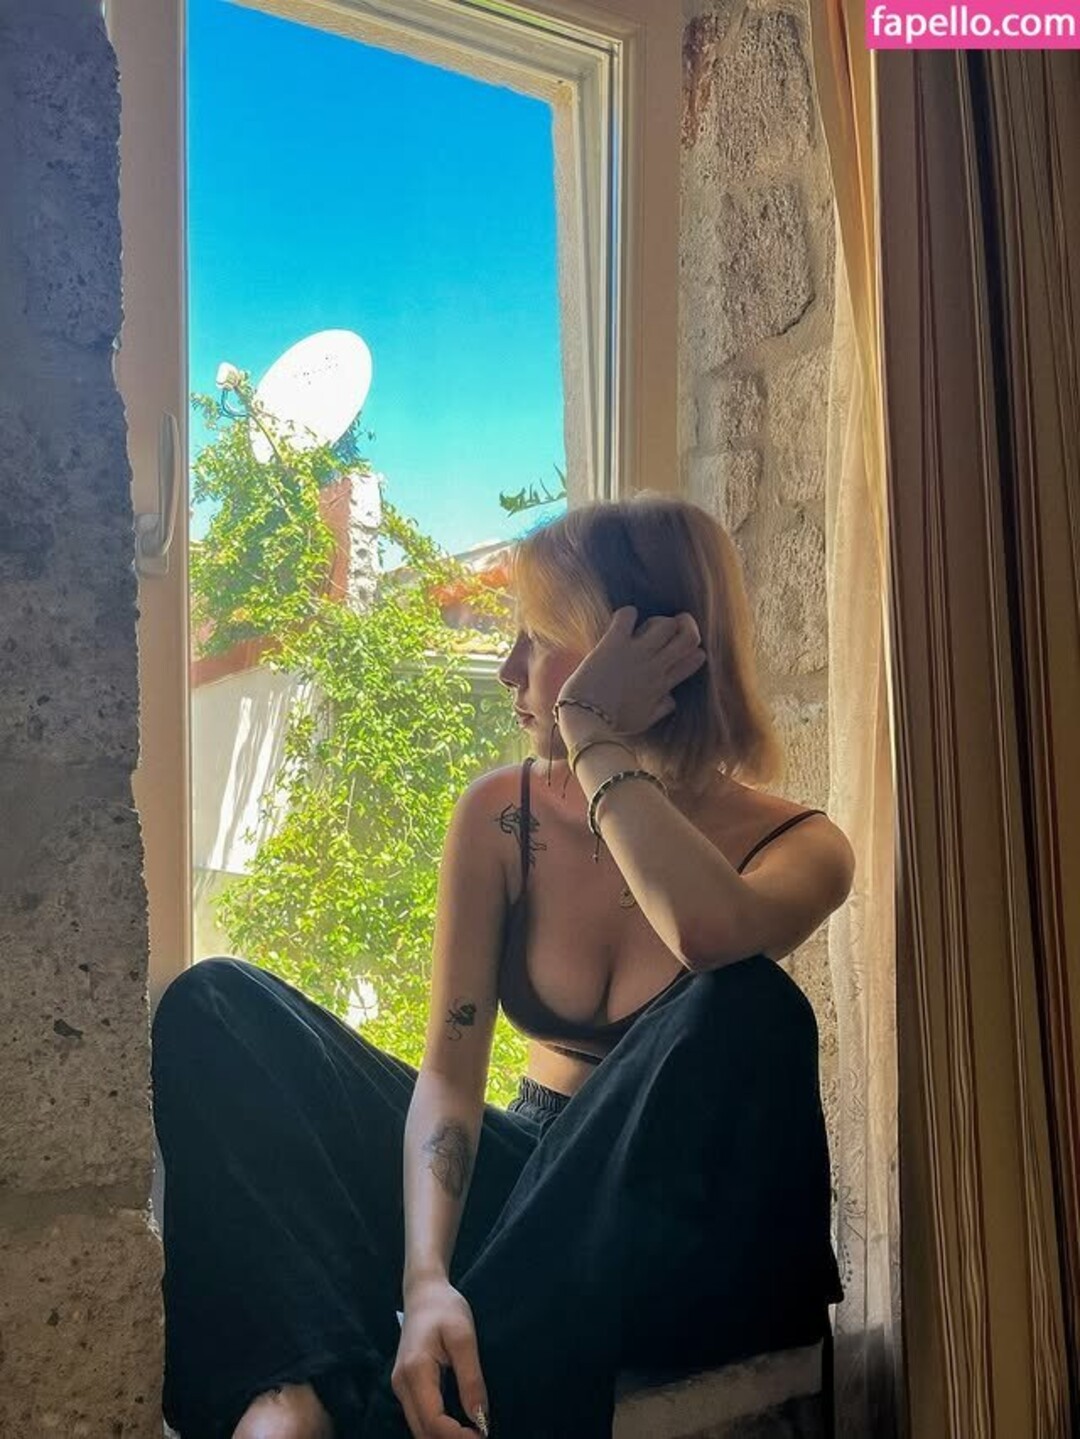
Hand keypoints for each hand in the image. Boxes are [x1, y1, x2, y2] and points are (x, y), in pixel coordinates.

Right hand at [392, 1278, 488, 1437]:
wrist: (423, 1292)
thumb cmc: (446, 1308)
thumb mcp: (464, 1338)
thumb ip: (471, 1379)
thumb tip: (480, 1418)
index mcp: (416, 1372)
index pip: (434, 1422)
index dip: (458, 1437)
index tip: (484, 1436)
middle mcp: (401, 1384)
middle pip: (422, 1432)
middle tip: (480, 1438)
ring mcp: (400, 1386)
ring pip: (418, 1429)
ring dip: (443, 1437)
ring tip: (472, 1433)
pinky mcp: (404, 1385)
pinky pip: (418, 1417)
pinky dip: (436, 1428)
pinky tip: (457, 1425)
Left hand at [556, 607, 705, 739]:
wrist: (586, 719)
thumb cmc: (612, 723)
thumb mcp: (644, 720)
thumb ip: (662, 708)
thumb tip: (672, 699)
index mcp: (663, 685)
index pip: (694, 660)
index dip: (694, 650)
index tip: (684, 650)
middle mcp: (655, 666)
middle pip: (688, 637)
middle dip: (685, 625)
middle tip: (673, 624)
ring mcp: (636, 652)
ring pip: (665, 623)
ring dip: (658, 620)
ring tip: (645, 626)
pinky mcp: (614, 642)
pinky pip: (628, 616)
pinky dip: (628, 613)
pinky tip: (622, 620)